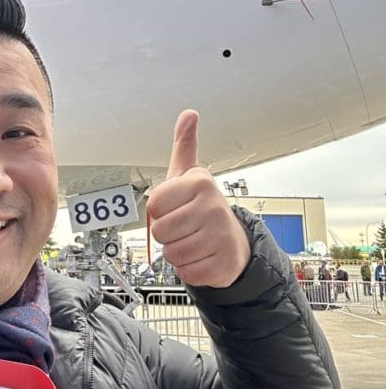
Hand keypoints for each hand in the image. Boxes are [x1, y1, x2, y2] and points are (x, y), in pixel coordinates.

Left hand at [146, 110, 250, 287]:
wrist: (234, 241)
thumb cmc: (202, 207)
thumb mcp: (189, 174)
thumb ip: (185, 145)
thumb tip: (189, 114)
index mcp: (200, 183)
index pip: (153, 205)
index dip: (160, 211)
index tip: (177, 207)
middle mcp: (213, 206)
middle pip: (160, 232)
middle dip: (168, 235)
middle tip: (187, 227)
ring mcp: (221, 236)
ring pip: (171, 254)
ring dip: (179, 253)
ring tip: (195, 241)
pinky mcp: (224, 264)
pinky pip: (186, 273)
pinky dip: (191, 270)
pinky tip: (204, 257)